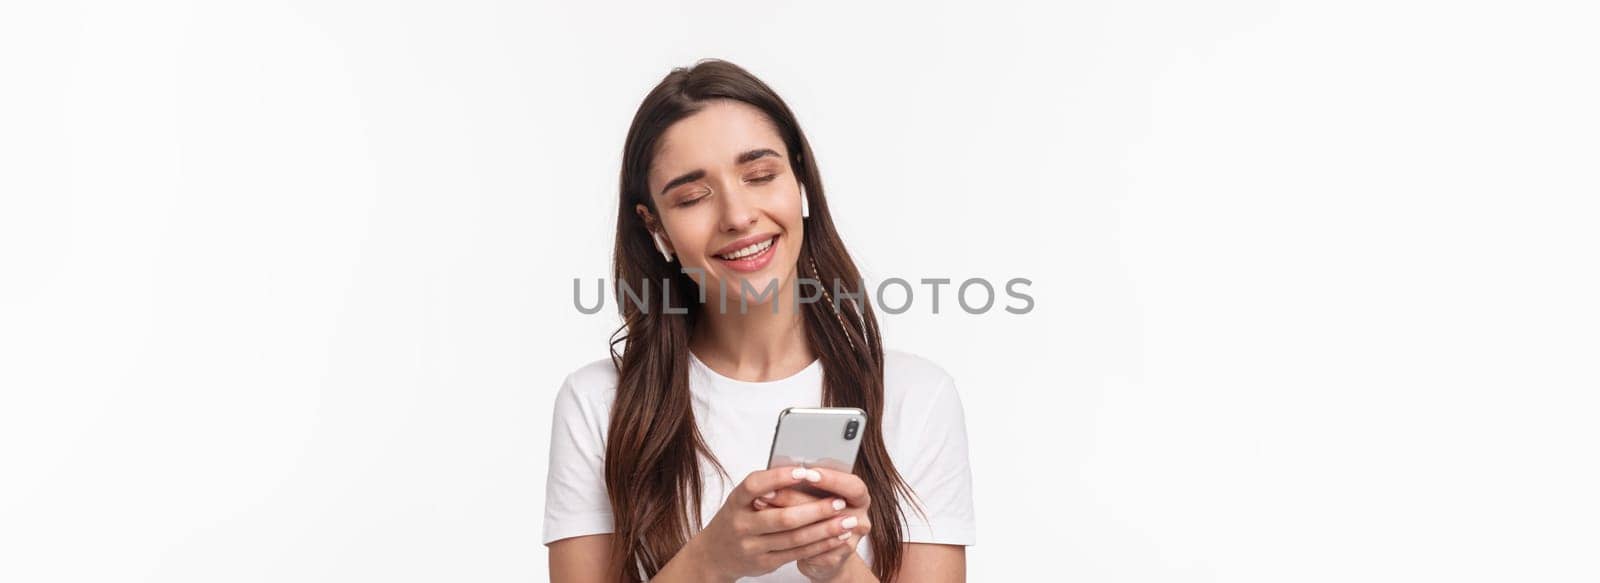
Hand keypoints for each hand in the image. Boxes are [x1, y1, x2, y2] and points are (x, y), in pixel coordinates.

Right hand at [689, 466, 857, 581]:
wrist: (715, 554)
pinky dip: (820, 545)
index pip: (754, 486)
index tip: (805, 471)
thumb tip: (804, 469)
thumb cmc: (737, 517)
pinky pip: (797, 554)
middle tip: (840, 501)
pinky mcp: (764, 563)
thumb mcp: (741, 499)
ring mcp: (752, 547)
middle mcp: (741, 525)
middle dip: (815, 510)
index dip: (779, 478)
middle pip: (782, 518)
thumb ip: (766, 487)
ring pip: (794, 539)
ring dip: (824, 530)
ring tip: (847, 521)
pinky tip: (836, 538)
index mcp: (736, 502)